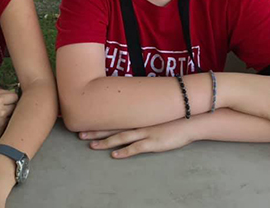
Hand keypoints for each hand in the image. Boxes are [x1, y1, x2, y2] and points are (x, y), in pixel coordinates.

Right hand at [0, 89, 17, 142]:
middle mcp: (2, 113)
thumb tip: (10, 93)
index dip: (10, 97)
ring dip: (9, 115)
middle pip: (16, 106)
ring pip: (13, 117)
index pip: (15, 96)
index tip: (6, 98)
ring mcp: (1, 124)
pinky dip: (4, 123)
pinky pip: (8, 126)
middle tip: (2, 106)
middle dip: (11, 105)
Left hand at [79, 120, 193, 158]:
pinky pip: (136, 148)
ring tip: (91, 146)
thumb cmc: (173, 118)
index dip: (99, 122)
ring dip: (105, 142)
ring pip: (121, 137)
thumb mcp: (154, 114)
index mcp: (136, 117)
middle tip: (80, 135)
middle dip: (95, 131)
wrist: (190, 120)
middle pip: (112, 127)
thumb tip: (131, 116)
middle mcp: (137, 124)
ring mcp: (145, 133)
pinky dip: (125, 151)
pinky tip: (114, 155)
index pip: (114, 119)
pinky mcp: (154, 142)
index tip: (85, 123)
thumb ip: (142, 116)